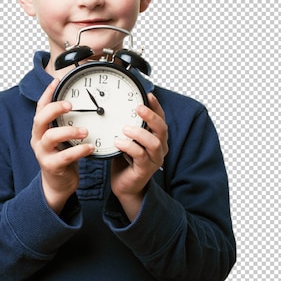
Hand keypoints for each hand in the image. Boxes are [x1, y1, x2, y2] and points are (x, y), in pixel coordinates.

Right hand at [31, 78, 94, 213]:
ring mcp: (43, 153)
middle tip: (70, 105)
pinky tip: (90, 147)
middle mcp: (38, 139)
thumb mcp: (63, 137)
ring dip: (69, 131)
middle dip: (54, 109)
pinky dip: (78, 151)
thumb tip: (83, 104)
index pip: (40, 107)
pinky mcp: (51, 166)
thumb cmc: (62, 157)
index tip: (56, 81)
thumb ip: (67, 123)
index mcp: (41, 129)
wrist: (58, 183)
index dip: (47, 93)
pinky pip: (64, 157)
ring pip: (50, 137)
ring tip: (85, 131)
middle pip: (40, 119)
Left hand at [110, 93, 168, 220]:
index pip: (161, 119)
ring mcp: (154, 159)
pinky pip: (141, 156)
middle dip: (151, 116)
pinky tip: (119, 143)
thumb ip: (128, 126)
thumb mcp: (127, 139)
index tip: (148, 95)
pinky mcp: (145, 169)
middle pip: (162, 129)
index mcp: (156, 137)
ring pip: (154, 143)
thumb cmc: (125, 161)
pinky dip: (129, 147)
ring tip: (125, 129)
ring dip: (139, 133)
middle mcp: (159, 147)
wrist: (124, 185)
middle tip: (138, 108)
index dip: (156, 106)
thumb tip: (118, 108)